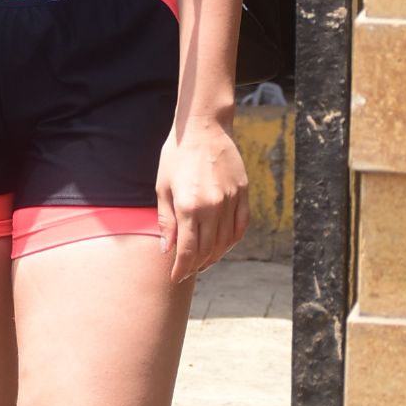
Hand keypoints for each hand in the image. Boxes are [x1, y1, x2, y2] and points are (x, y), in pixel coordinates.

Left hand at [156, 123, 249, 283]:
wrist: (203, 127)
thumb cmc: (177, 156)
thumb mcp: (163, 188)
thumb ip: (166, 221)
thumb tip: (168, 250)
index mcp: (189, 206)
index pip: (188, 250)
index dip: (182, 268)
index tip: (176, 277)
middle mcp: (212, 206)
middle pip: (208, 250)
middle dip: (196, 265)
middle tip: (187, 271)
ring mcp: (231, 200)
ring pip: (226, 241)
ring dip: (215, 256)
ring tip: (203, 261)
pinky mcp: (243, 193)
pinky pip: (241, 226)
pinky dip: (232, 240)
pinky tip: (222, 245)